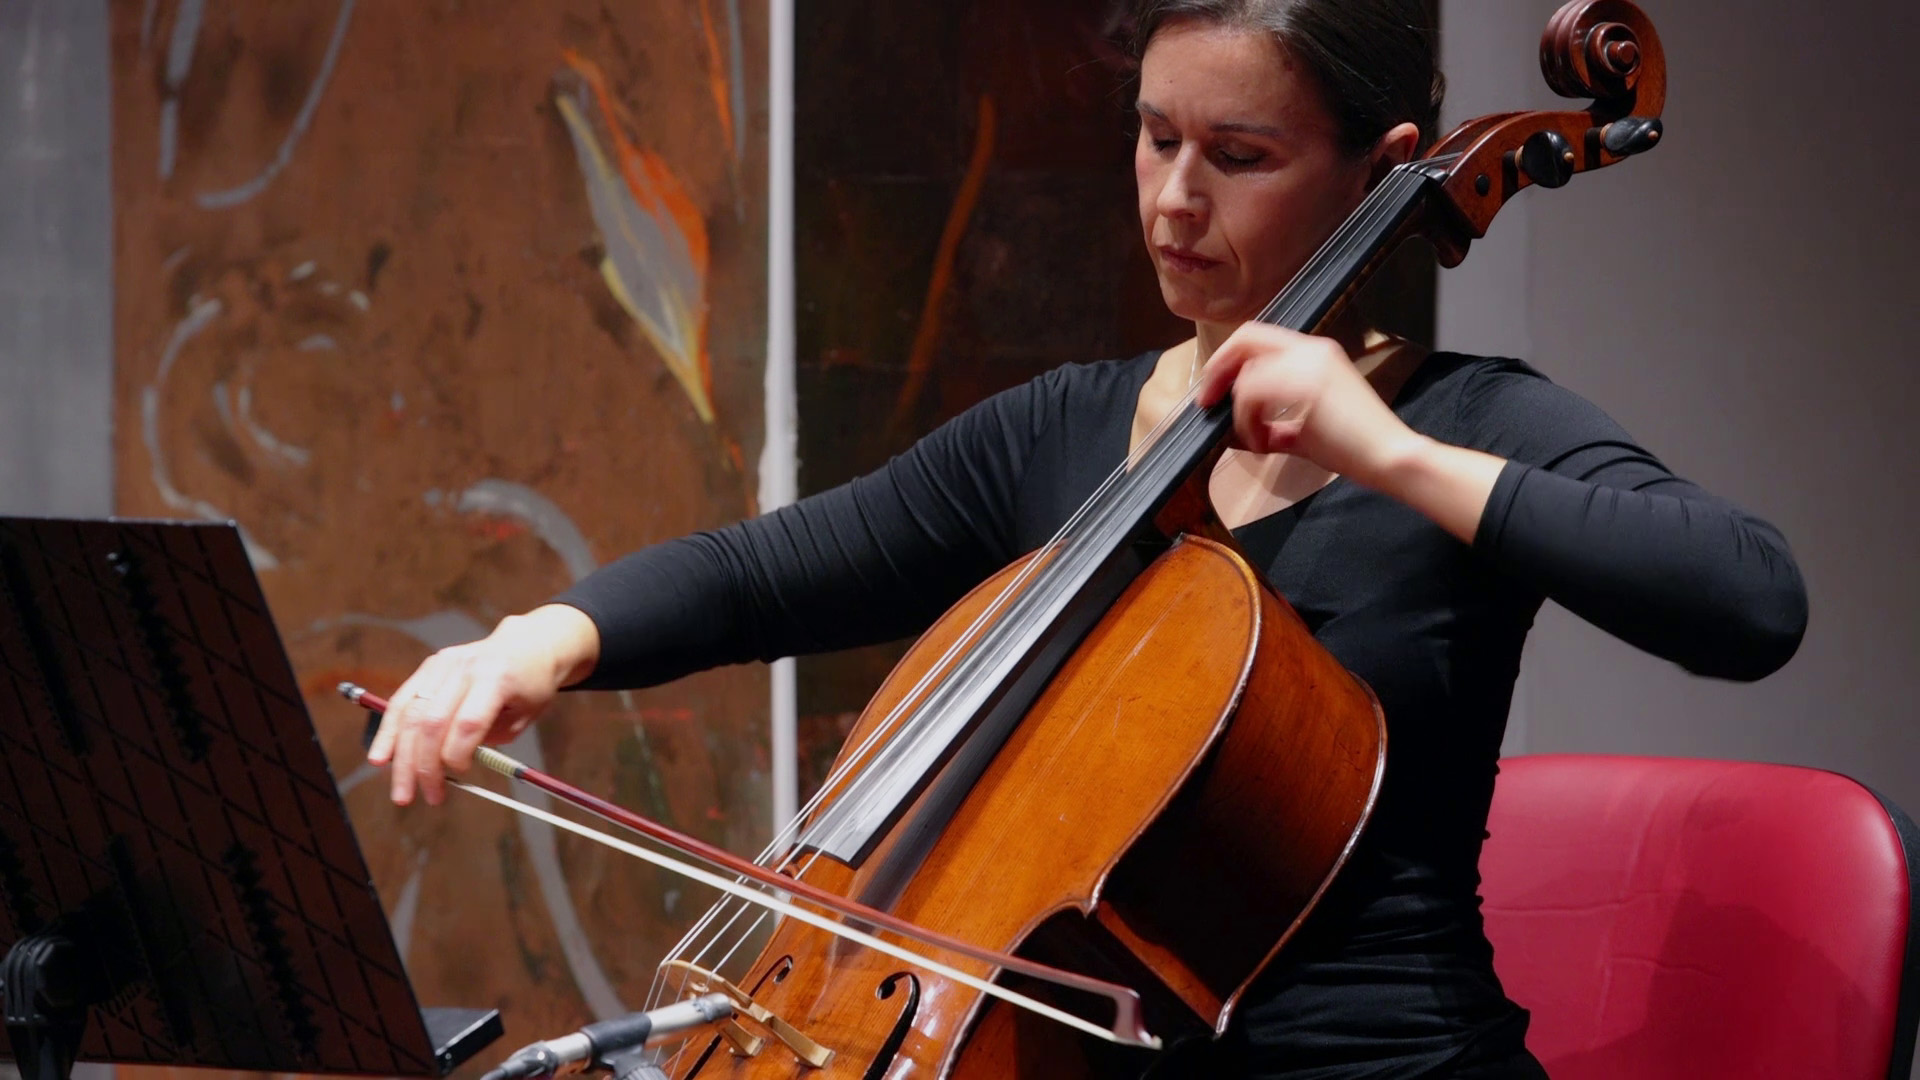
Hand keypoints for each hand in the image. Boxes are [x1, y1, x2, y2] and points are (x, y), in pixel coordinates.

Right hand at [367, 604, 600, 805]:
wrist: (527, 646)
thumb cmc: (530, 686)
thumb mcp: (524, 716)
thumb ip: (489, 740)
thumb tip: (449, 767)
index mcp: (497, 678)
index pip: (468, 722)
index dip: (457, 755)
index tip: (459, 775)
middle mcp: (465, 667)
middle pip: (432, 721)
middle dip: (423, 766)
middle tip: (421, 797)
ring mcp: (443, 664)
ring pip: (410, 713)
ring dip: (400, 757)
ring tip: (400, 791)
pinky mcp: (429, 666)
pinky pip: (401, 701)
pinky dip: (388, 732)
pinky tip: (380, 757)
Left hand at [1195, 322, 1506, 542]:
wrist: (1391, 456)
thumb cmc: (1353, 448)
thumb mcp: (1303, 429)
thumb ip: (1269, 423)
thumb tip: (1232, 430)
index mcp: (1315, 352)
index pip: (1258, 337)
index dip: (1228, 359)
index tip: (1214, 391)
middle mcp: (1312, 349)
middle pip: (1246, 337)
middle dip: (1218, 369)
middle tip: (1206, 403)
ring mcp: (1311, 363)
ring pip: (1248, 375)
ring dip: (1240, 413)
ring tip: (1255, 442)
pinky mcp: (1309, 384)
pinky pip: (1255, 396)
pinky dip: (1249, 424)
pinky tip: (1265, 446)